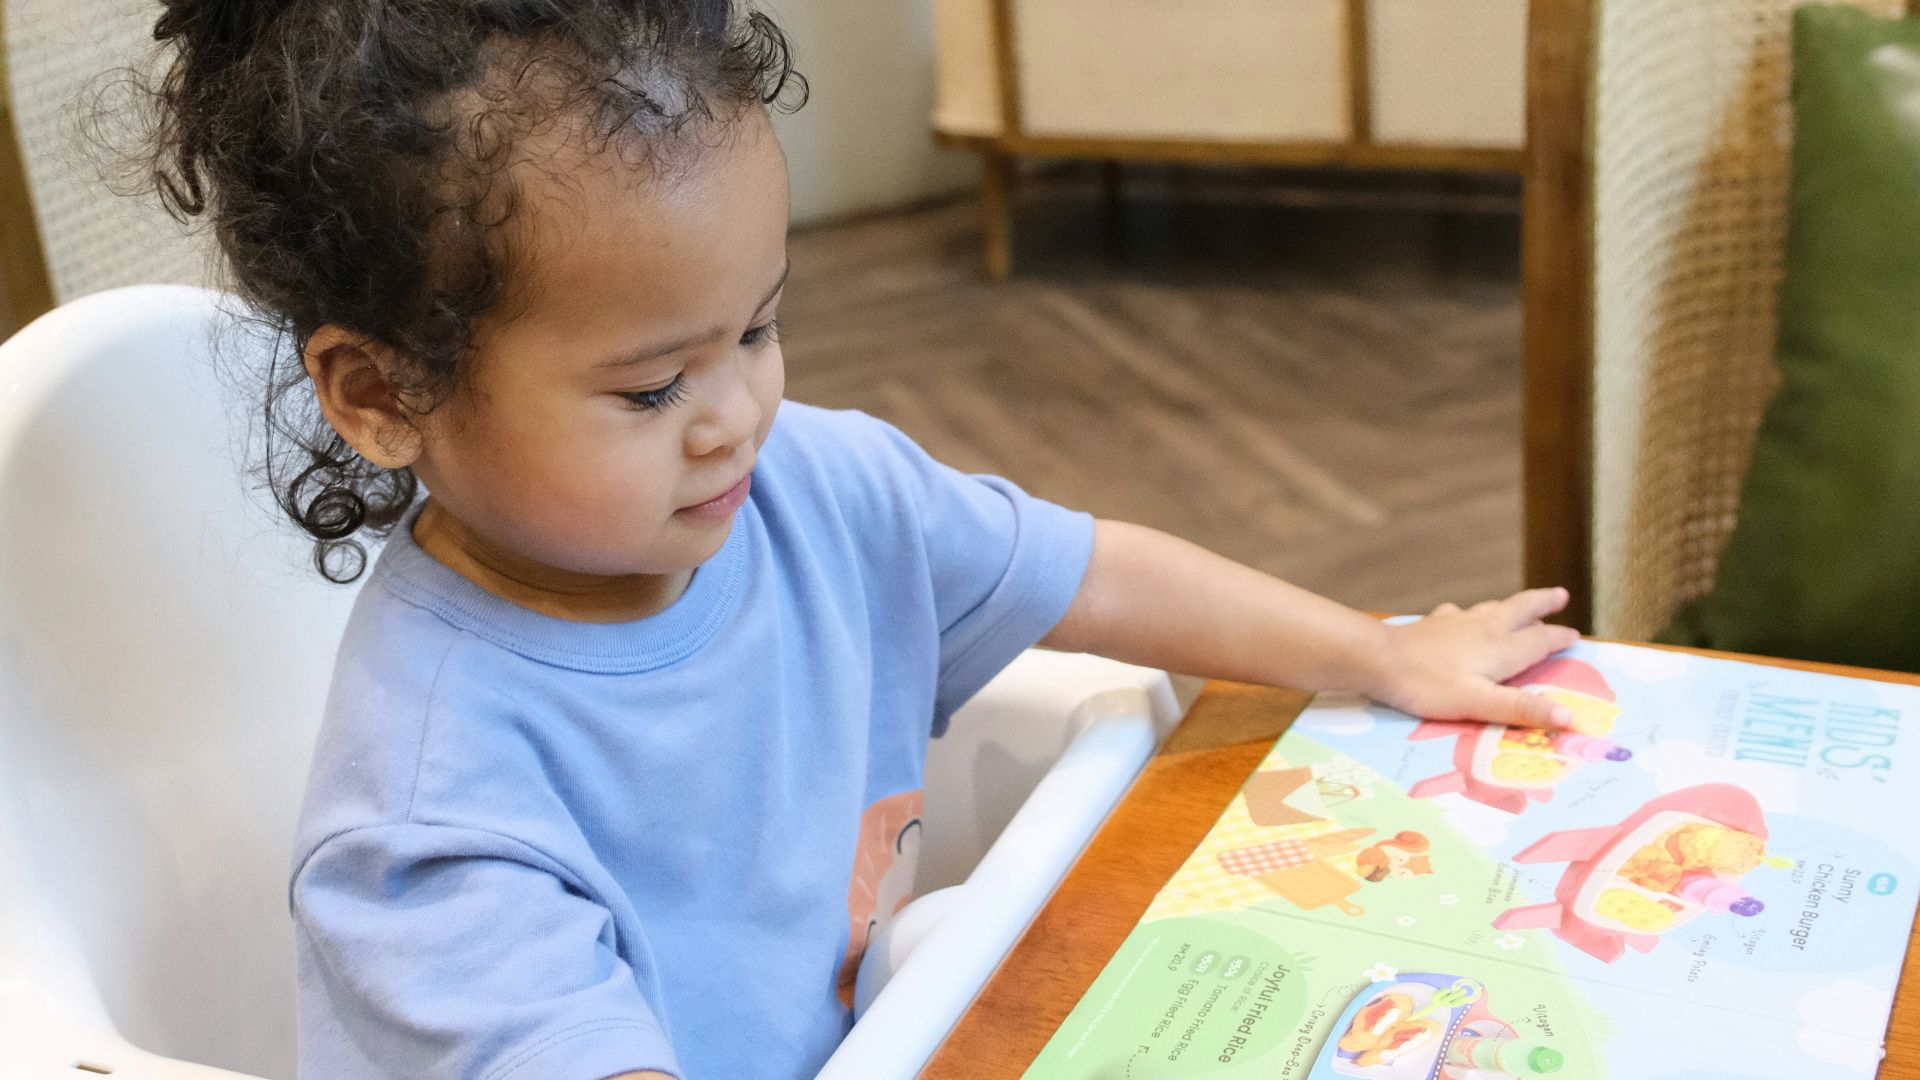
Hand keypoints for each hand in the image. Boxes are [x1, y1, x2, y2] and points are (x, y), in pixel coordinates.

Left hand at [1366, 588, 1580, 727]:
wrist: (1379, 658)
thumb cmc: (1429, 685)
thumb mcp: (1478, 703)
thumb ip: (1521, 709)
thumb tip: (1569, 717)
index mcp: (1500, 649)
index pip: (1540, 641)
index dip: (1559, 639)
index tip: (1575, 637)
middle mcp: (1483, 628)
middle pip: (1519, 610)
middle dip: (1541, 603)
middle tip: (1560, 594)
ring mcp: (1455, 622)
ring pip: (1491, 608)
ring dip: (1511, 606)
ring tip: (1520, 605)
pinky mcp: (1432, 624)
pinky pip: (1458, 614)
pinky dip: (1469, 614)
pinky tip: (1460, 615)